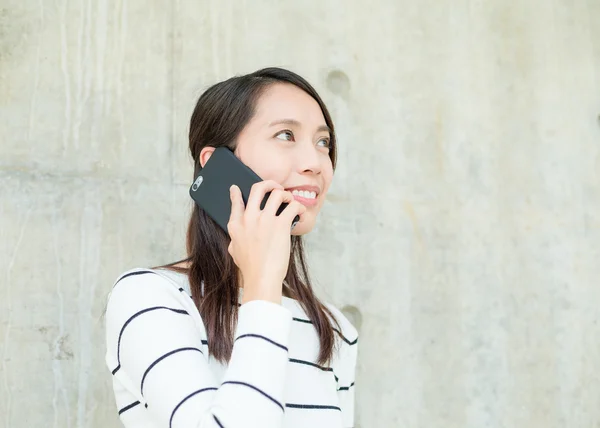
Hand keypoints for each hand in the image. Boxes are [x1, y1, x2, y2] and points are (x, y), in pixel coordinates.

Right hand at [227, 181, 306, 303]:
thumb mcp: (234, 251)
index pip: (235, 202)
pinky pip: (293, 206)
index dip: (236, 192)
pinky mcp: (280, 224)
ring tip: (290, 201)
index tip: (237, 187)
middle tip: (276, 188)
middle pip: (258, 188)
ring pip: (277, 193)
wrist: (261, 277)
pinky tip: (300, 213)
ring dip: (287, 195)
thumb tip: (235, 238)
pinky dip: (299, 208)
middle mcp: (249, 218)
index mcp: (236, 225)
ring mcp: (265, 219)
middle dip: (269, 184)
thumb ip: (235, 240)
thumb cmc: (250, 268)